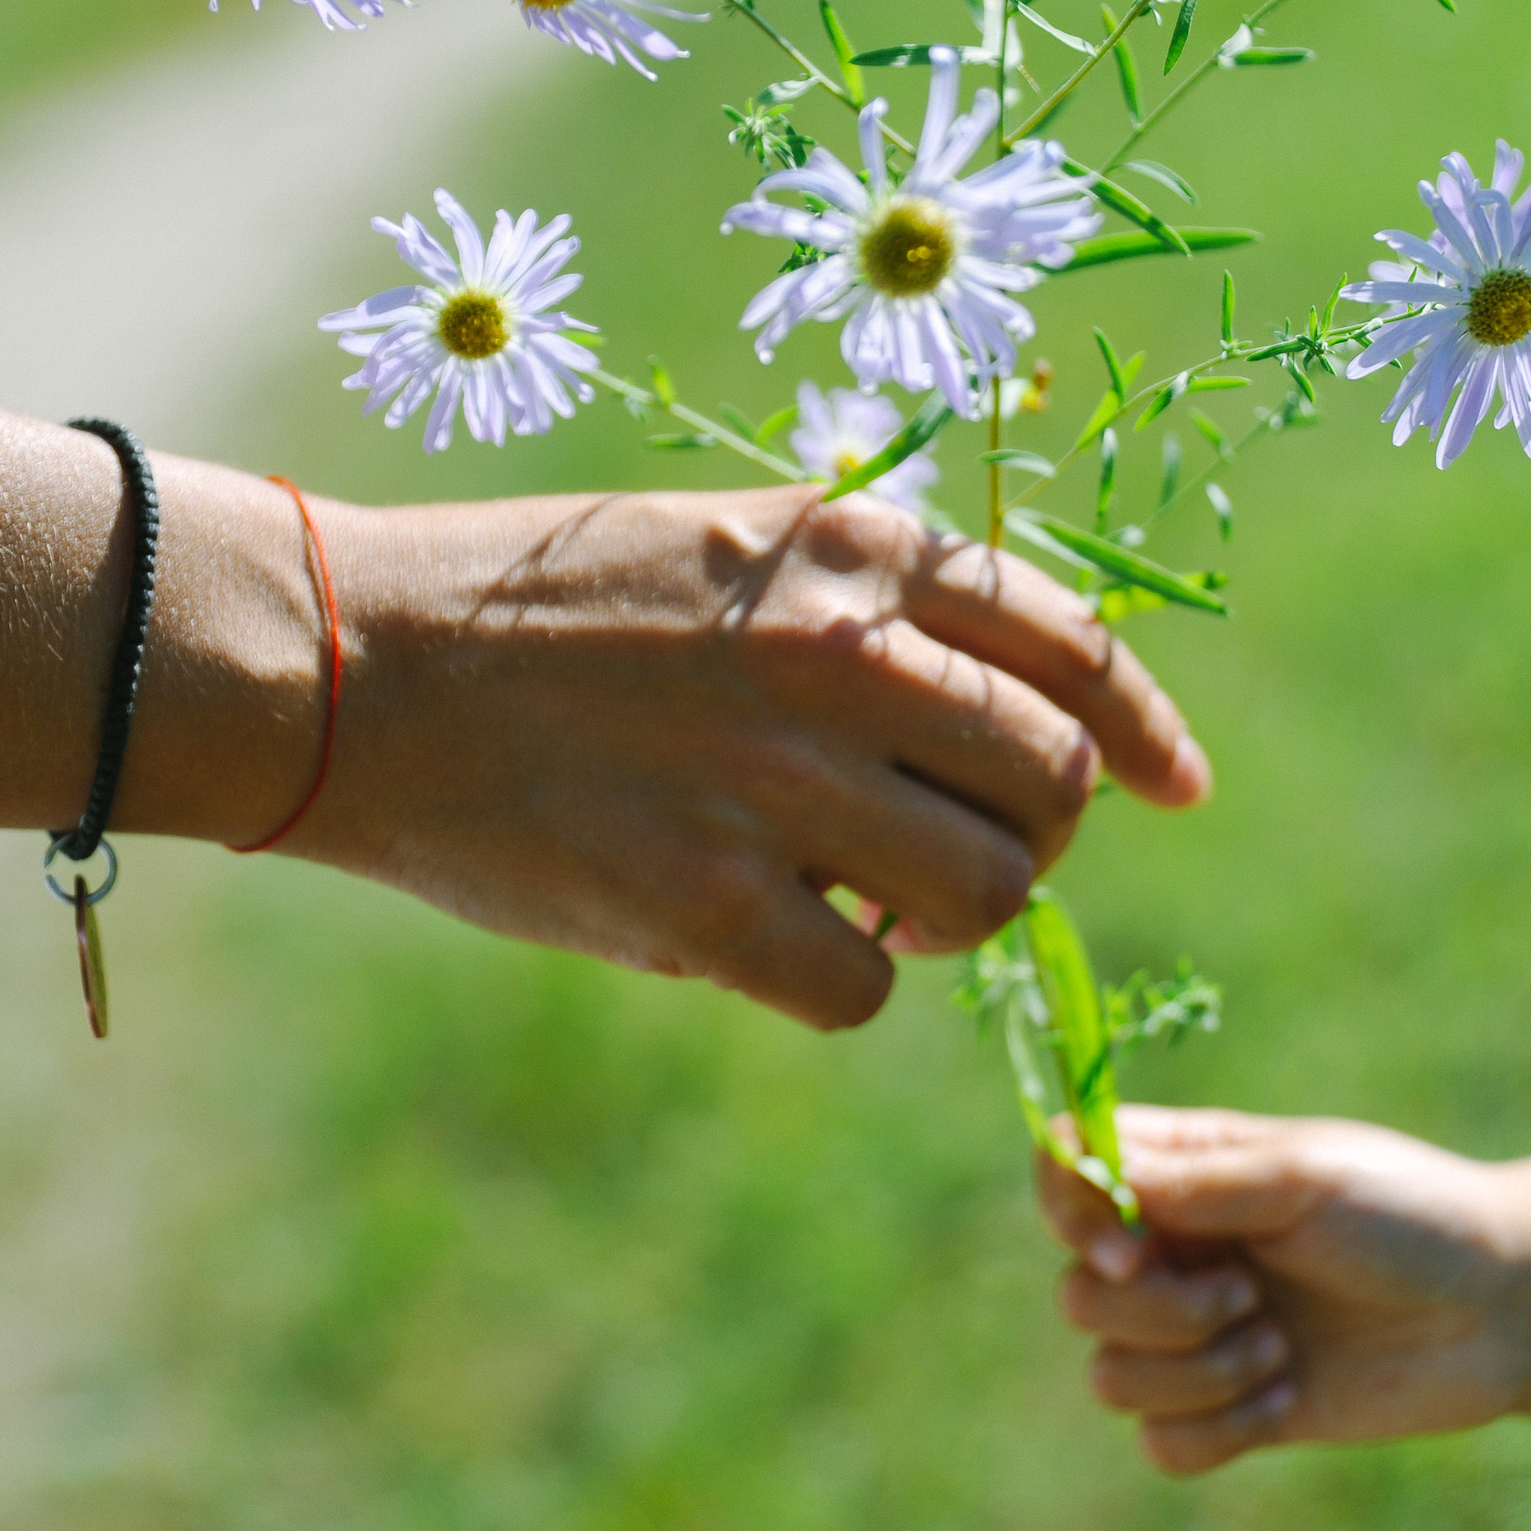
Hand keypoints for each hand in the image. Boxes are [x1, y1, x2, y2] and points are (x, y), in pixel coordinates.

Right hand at [290, 487, 1209, 1030]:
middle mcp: (842, 653)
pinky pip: (866, 986)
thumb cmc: (540, 605)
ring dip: (944, 917)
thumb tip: (996, 712)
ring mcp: (778, 782)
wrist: (354, 664)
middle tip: (954, 852)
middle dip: (1032, 836)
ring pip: (987, 895)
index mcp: (855, 552)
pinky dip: (840, 980)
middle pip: (1050, 786)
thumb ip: (869, 605)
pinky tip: (767, 939)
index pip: (1071, 646)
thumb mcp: (726, 544)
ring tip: (857, 895)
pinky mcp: (708, 906)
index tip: (1176, 786)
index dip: (1144, 729)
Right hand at [1036, 1106, 1524, 1472]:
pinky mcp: (1232, 1411)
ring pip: (1111, 1377)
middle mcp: (1176, 1251)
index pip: (1062, 1173)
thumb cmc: (1408, 1216)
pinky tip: (1288, 1397)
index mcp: (1183, 1172)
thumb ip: (1195, 1182)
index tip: (1127, 1249)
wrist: (1500, 1309)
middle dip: (1159, 1313)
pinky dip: (1220, 1430)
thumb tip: (1094, 1171)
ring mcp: (1199, 1335)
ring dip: (1197, 1373)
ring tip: (1278, 1346)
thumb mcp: (1305, 1177)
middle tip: (1247, 1295)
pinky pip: (1162, 1444)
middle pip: (1077, 1296)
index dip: (1070, 1214)